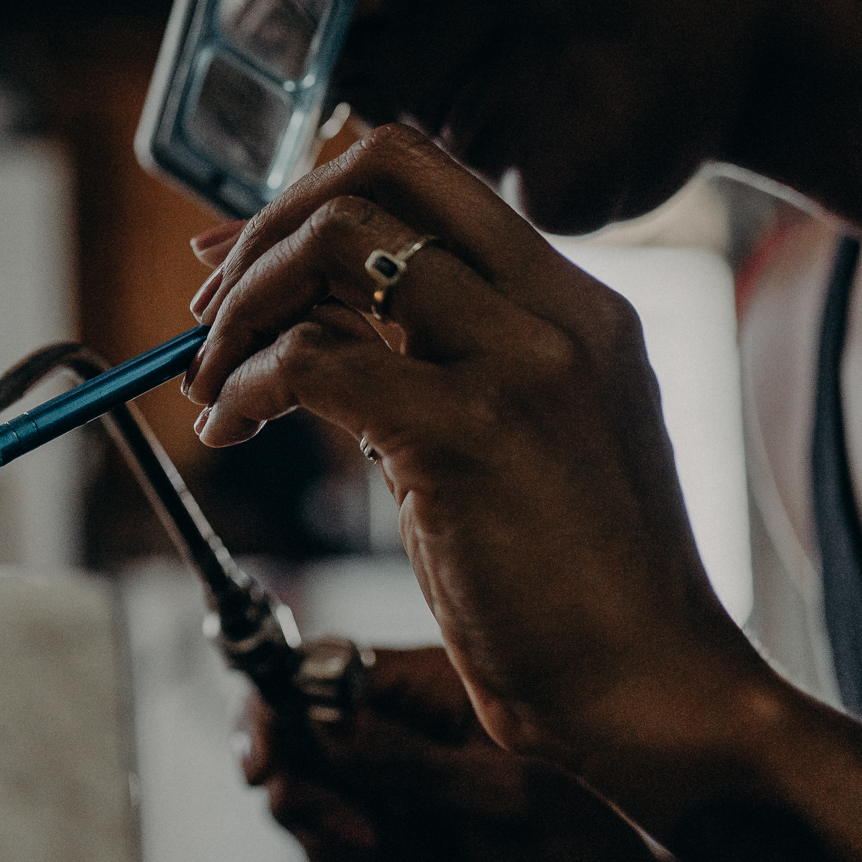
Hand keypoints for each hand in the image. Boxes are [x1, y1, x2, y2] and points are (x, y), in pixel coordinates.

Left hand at [186, 124, 764, 767]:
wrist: (651, 692)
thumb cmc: (578, 584)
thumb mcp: (514, 433)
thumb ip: (435, 359)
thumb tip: (310, 310)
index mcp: (574, 301)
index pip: (425, 172)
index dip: (310, 195)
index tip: (240, 254)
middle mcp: (556, 309)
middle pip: (378, 169)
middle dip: (268, 223)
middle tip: (210, 310)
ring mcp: (519, 364)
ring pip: (333, 246)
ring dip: (242, 307)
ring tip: (212, 382)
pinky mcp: (470, 433)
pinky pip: (309, 358)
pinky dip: (243, 386)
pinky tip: (231, 429)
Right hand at [246, 645, 738, 861]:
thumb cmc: (614, 842)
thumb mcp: (505, 796)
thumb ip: (404, 759)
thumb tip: (316, 716)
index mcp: (431, 687)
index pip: (318, 673)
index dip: (273, 709)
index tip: (264, 761)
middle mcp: (410, 732)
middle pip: (300, 739)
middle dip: (303, 788)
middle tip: (355, 834)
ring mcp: (407, 791)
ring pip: (313, 806)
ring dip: (329, 841)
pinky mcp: (410, 850)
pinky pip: (341, 860)